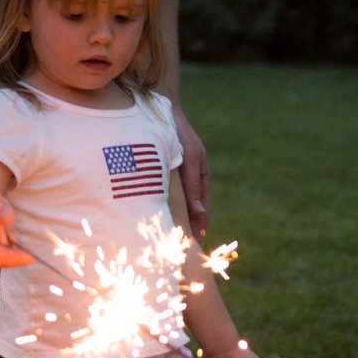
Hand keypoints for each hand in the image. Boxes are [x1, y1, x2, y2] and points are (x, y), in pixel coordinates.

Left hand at [173, 105, 210, 239]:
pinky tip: (154, 212)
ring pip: (179, 202)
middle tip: (179, 246)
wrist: (165, 111)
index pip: (202, 209)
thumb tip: (198, 213)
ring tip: (166, 234)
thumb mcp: (188, 159)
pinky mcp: (169, 171)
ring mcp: (181, 174)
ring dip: (174, 217)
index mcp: (202, 176)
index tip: (192, 244)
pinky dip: (165, 204)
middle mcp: (193, 177)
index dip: (198, 226)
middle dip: (186, 226)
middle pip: (191, 209)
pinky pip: (169, 192)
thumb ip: (193, 185)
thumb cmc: (178, 134)